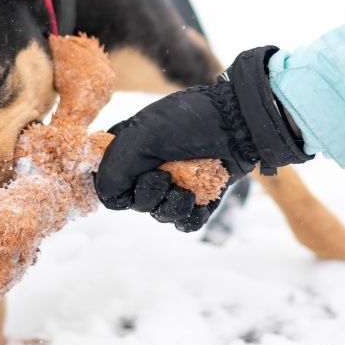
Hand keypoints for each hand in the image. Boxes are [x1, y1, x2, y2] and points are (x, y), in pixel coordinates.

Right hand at [95, 45, 309, 230]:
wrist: (237, 122)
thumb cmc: (188, 121)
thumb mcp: (142, 135)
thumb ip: (115, 169)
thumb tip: (106, 198)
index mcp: (131, 152)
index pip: (111, 188)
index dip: (121, 190)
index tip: (136, 176)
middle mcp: (151, 169)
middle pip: (138, 205)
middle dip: (150, 195)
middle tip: (166, 176)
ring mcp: (177, 184)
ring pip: (162, 216)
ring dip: (172, 207)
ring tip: (187, 190)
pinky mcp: (201, 197)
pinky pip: (187, 223)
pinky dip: (191, 216)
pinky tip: (199, 201)